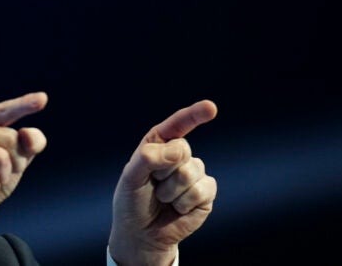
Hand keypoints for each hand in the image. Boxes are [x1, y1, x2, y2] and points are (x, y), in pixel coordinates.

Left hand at [108, 99, 217, 265]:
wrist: (142, 234)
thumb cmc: (133, 201)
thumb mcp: (131, 177)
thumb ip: (149, 158)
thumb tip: (179, 149)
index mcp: (160, 143)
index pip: (177, 125)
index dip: (194, 115)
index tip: (210, 108)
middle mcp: (180, 155)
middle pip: (182, 150)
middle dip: (163, 171)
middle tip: (153, 185)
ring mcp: (195, 173)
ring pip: (190, 172)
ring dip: (172, 191)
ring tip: (164, 199)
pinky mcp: (206, 192)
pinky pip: (202, 190)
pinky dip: (185, 203)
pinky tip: (178, 209)